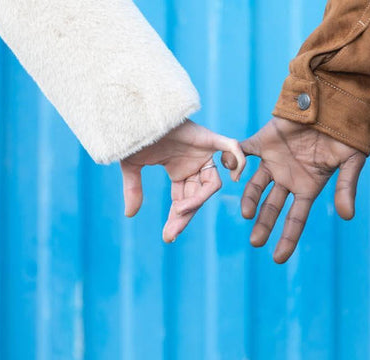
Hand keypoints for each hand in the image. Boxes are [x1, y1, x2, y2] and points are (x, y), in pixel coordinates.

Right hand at [120, 120, 245, 242]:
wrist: (136, 112)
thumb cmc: (135, 134)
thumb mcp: (132, 167)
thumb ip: (134, 189)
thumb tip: (130, 215)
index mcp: (179, 171)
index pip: (183, 200)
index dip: (177, 219)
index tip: (168, 236)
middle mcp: (194, 164)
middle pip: (198, 196)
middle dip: (185, 216)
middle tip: (171, 233)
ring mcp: (204, 152)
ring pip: (211, 183)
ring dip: (197, 200)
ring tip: (179, 209)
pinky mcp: (210, 138)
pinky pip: (233, 150)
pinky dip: (238, 162)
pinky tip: (233, 177)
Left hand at [223, 117, 365, 263]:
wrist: (334, 103)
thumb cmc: (345, 135)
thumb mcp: (350, 163)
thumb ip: (346, 188)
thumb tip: (347, 216)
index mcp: (307, 187)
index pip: (295, 219)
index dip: (287, 238)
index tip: (277, 258)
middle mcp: (287, 178)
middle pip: (272, 207)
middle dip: (264, 225)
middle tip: (256, 241)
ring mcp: (273, 161)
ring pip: (255, 186)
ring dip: (250, 199)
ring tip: (247, 213)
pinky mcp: (263, 141)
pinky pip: (244, 152)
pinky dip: (234, 159)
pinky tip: (228, 168)